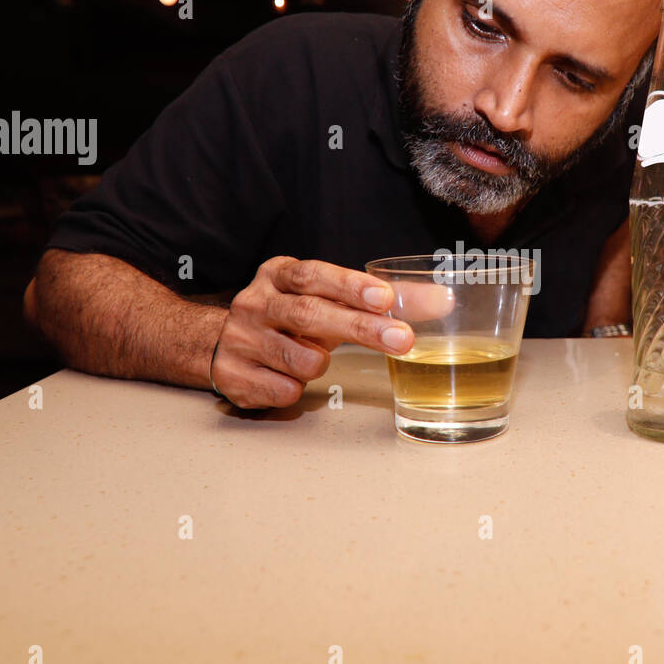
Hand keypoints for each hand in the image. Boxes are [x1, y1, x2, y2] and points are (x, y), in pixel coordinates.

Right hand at [210, 256, 450, 408]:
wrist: (218, 342)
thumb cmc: (292, 317)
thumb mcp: (328, 298)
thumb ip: (383, 300)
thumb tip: (444, 301)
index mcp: (280, 275)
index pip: (315, 275)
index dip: (350, 286)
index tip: (384, 298)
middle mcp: (256, 302)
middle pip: (310, 314)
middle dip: (360, 328)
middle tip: (401, 340)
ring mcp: (240, 339)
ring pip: (300, 360)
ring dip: (320, 364)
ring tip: (317, 357)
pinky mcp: (232, 374)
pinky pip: (283, 389)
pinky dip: (297, 388)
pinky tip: (287, 376)